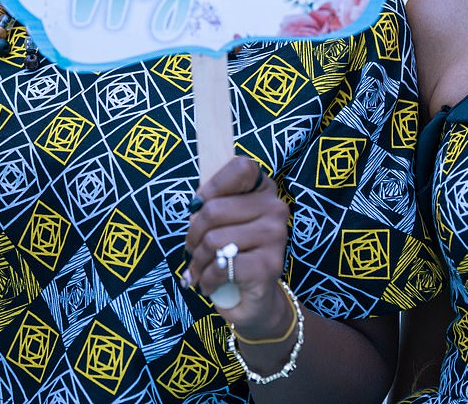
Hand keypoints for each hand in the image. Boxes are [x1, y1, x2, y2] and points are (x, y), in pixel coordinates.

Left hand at [183, 156, 290, 336]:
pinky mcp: (269, 266)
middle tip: (192, 250)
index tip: (199, 206)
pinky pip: (221, 265)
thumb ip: (212, 204)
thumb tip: (195, 209)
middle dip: (193, 234)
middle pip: (214, 209)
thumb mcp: (222, 223)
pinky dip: (206, 279)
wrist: (257, 301)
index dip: (213, 186)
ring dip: (197, 261)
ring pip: (214, 239)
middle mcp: (275, 208)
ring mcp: (276, 236)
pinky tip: (208, 285)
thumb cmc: (233, 253)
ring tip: (199, 270)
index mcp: (264, 189)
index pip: (241, 167)